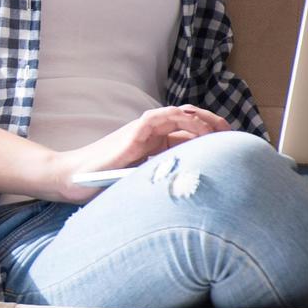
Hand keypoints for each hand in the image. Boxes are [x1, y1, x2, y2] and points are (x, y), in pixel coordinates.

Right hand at [52, 105, 229, 192]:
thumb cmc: (103, 186)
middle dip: (215, 126)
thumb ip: (165, 180)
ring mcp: (143, 131)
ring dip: (206, 121)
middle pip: (191, 121)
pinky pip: (165, 117)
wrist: (72, 179)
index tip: (232, 149)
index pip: (190, 135)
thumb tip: (199, 192)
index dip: (213, 138)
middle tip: (235, 137)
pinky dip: (186, 121)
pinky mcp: (136, 131)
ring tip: (224, 131)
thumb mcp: (143, 185)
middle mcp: (151, 135)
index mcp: (155, 146)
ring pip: (182, 115)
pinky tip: (203, 132)